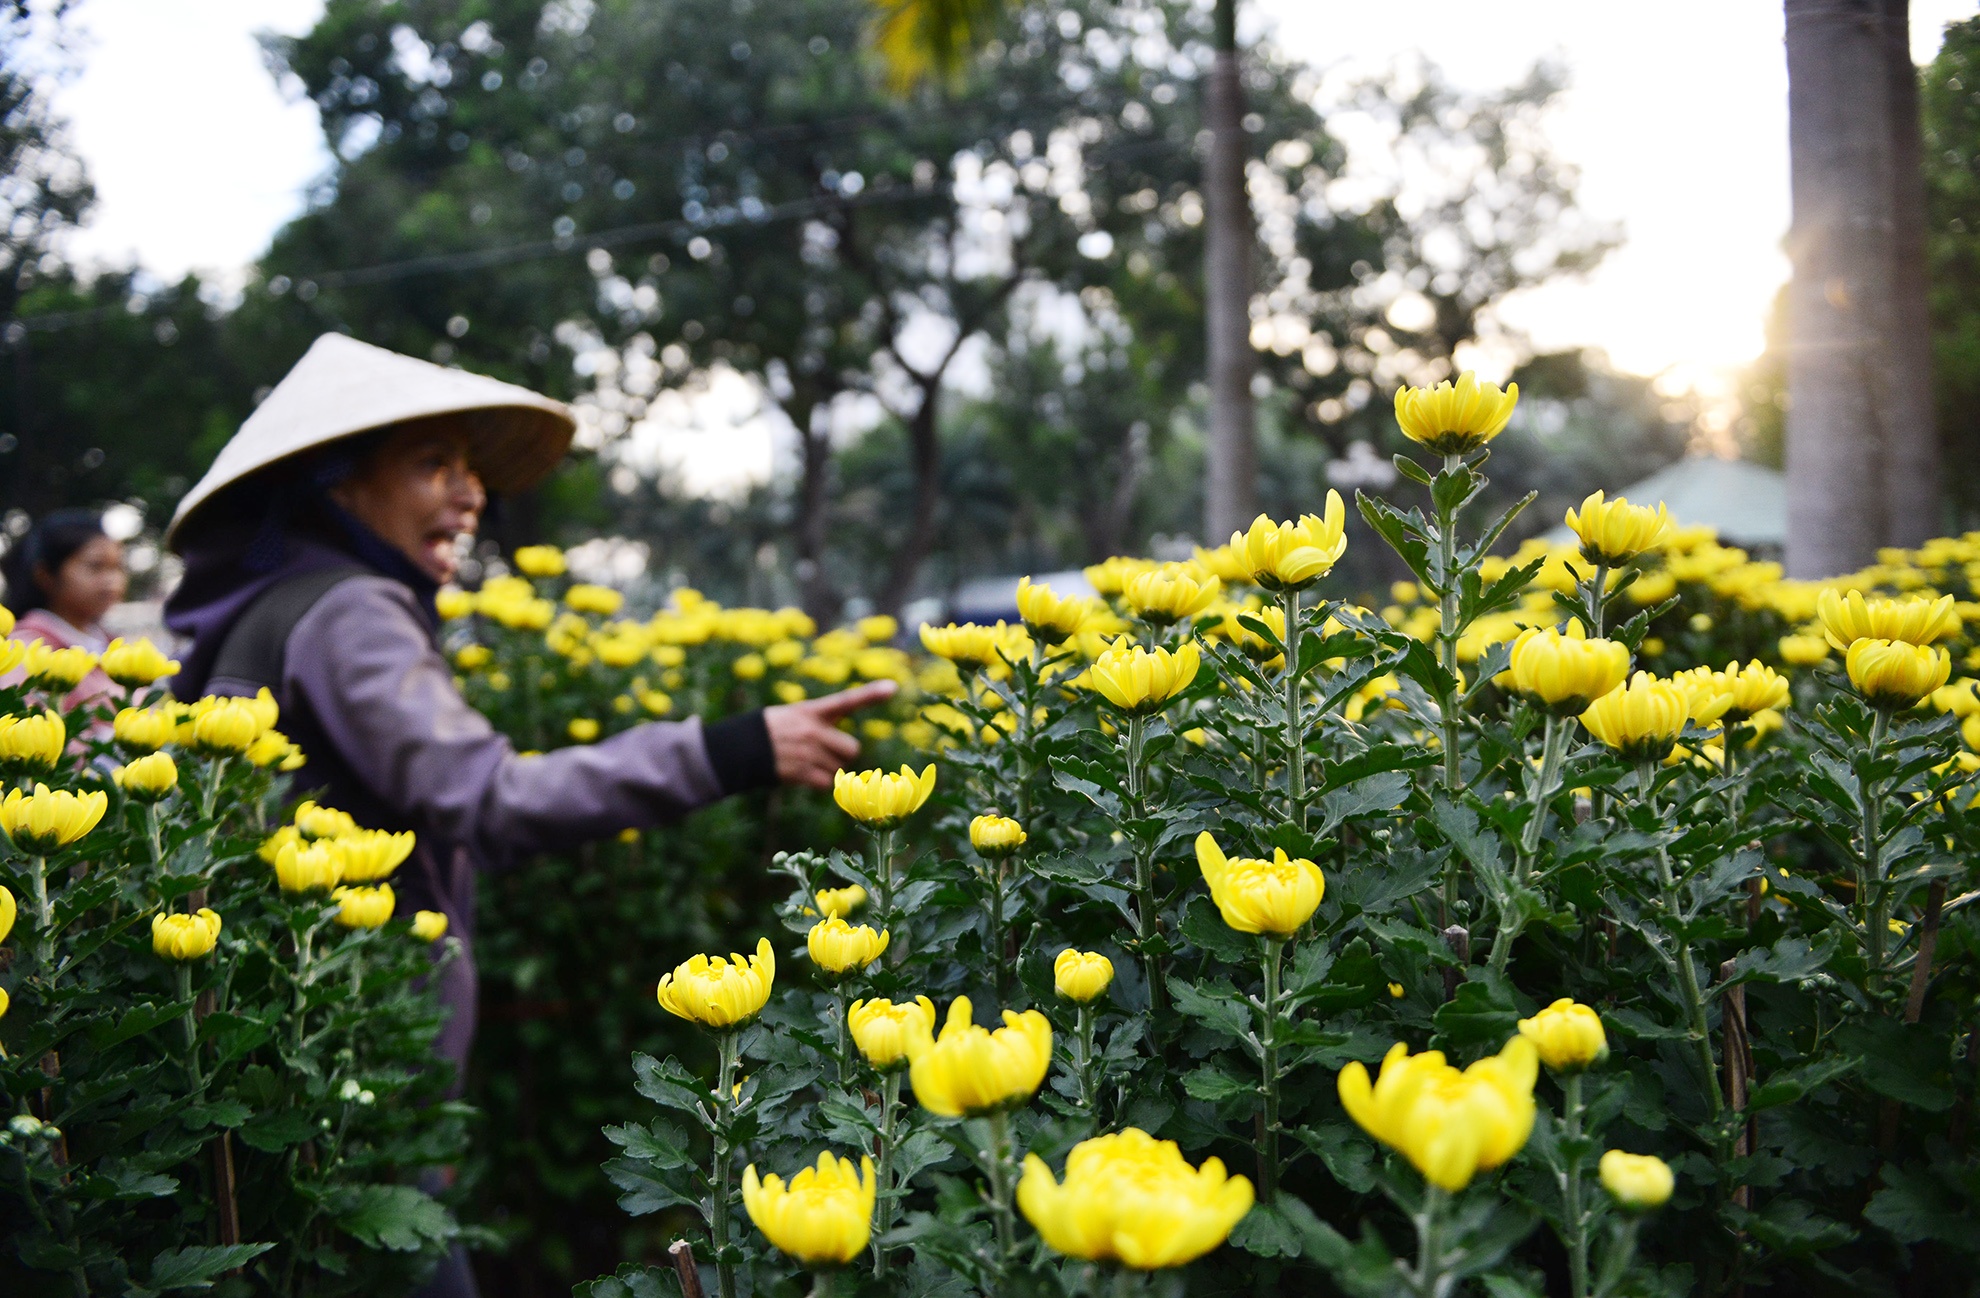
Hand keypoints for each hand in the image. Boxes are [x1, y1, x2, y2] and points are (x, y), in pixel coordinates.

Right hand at [763, 680, 898, 788]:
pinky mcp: (801, 772)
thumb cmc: (774, 731)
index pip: (846, 700)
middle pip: (852, 749)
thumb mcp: (796, 716)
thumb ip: (822, 726)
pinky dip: (820, 782)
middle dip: (843, 754)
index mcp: (812, 711)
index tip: (893, 687)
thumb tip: (849, 752)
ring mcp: (807, 752)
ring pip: (839, 768)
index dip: (871, 694)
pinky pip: (827, 783)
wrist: (742, 748)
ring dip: (829, 769)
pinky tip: (803, 773)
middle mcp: (813, 730)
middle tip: (823, 751)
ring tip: (806, 761)